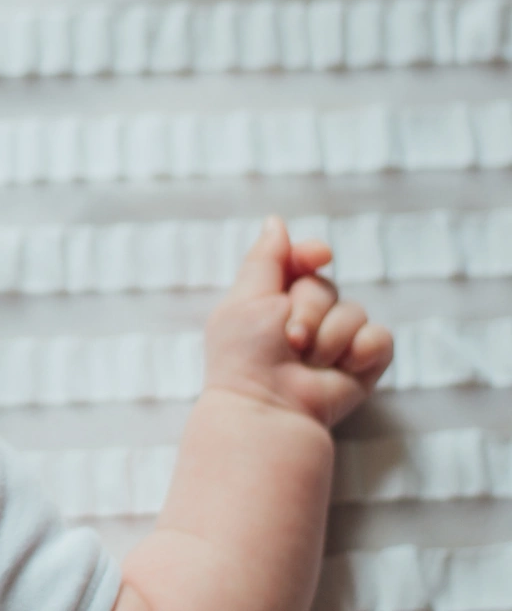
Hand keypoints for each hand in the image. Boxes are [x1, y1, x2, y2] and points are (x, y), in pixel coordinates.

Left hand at [202, 215, 393, 428]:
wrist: (269, 405)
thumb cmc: (246, 354)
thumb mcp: (246, 299)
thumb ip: (265, 260)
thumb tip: (276, 221)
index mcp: (275, 298)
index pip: (303, 259)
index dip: (312, 253)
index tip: (319, 256)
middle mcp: (307, 316)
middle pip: (325, 285)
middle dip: (308, 309)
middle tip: (290, 338)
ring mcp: (337, 340)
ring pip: (354, 311)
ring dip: (330, 336)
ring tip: (308, 361)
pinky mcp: (363, 362)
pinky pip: (379, 337)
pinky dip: (360, 350)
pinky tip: (341, 368)